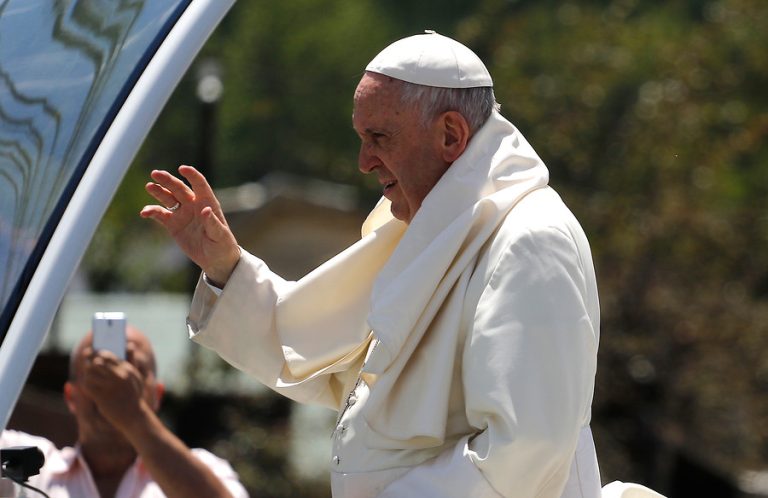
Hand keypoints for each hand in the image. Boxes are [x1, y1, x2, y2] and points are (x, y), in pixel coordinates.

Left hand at [80, 351, 146, 432]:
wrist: (134, 416)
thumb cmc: (133, 397)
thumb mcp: (136, 378)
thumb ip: (129, 364)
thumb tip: (118, 352)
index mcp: (127, 369)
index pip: (108, 355)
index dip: (97, 353)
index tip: (91, 353)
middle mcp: (119, 375)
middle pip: (97, 361)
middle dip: (89, 361)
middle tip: (85, 362)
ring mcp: (111, 386)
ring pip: (90, 373)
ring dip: (87, 374)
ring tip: (88, 378)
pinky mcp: (103, 397)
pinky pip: (87, 386)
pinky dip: (86, 385)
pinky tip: (88, 388)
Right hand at [140, 165, 239, 284]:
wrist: (215, 260)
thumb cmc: (223, 246)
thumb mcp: (220, 236)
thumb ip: (213, 223)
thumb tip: (205, 210)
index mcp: (208, 203)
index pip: (200, 185)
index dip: (192, 175)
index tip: (182, 168)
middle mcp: (194, 205)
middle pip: (179, 188)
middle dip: (168, 180)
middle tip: (156, 174)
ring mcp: (182, 213)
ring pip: (168, 198)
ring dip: (158, 191)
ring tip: (149, 186)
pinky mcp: (173, 224)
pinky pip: (160, 214)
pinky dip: (152, 211)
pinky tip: (144, 212)